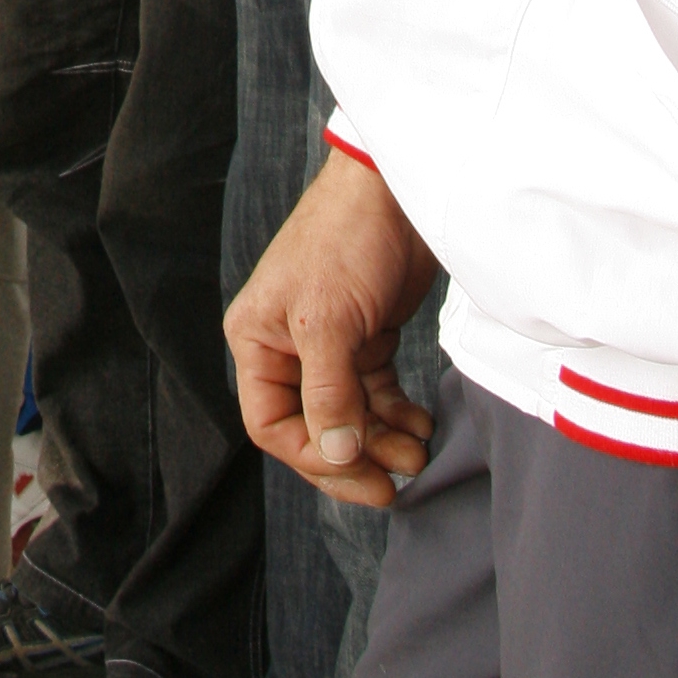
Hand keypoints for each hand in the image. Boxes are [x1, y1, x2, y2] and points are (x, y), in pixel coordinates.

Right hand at [225, 148, 439, 512]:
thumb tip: (337, 456)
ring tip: (417, 452)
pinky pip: (374, 393)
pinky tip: (420, 424)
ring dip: (381, 441)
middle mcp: (286, 347)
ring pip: (348, 415)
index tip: (357, 473)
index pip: (270, 423)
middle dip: (352, 458)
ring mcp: (327, 344)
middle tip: (391, 485)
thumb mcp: (329, 319)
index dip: (312, 456)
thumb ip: (328, 392)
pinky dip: (396, 414)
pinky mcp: (365, 336)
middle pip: (311, 427)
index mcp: (257, 340)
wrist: (396, 192)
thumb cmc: (346, 239)